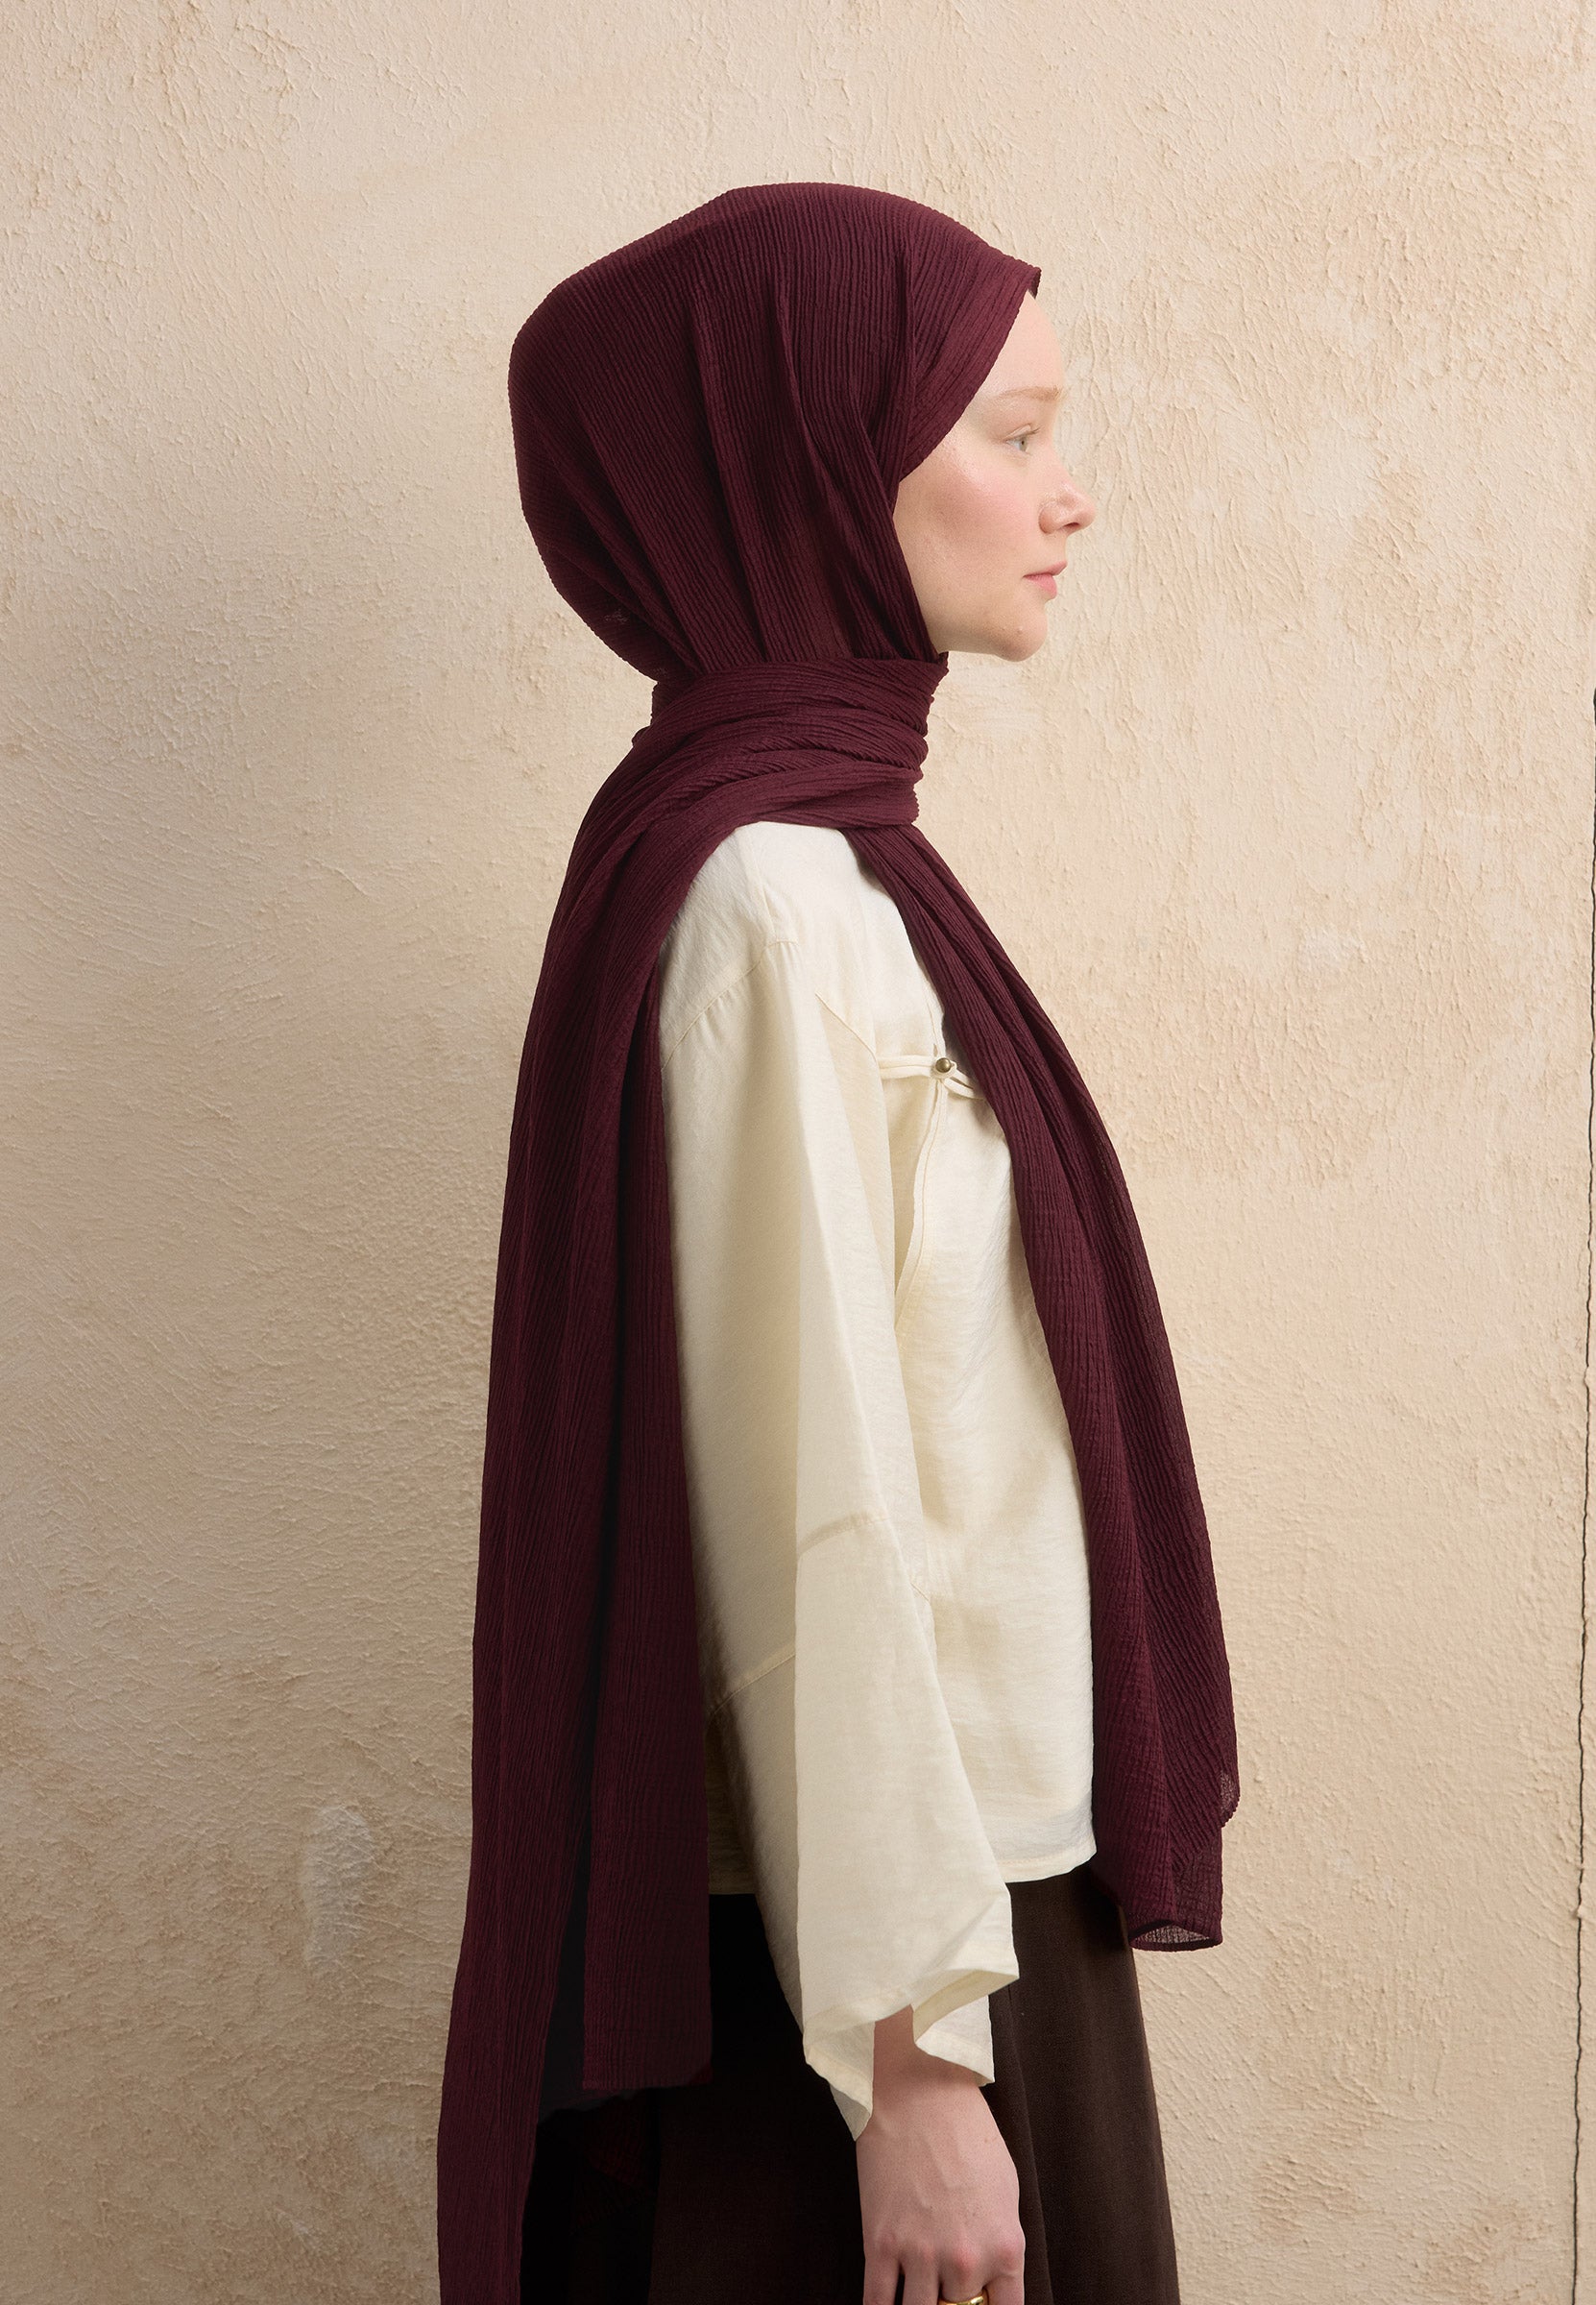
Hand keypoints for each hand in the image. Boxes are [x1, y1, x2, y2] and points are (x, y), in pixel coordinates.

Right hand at [856, 2005, 1023, 2304]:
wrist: (918, 2093)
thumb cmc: (967, 2134)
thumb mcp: (1006, 2190)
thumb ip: (1001, 2245)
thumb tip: (991, 2286)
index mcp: (1005, 2248)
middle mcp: (966, 2260)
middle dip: (953, 2301)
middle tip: (944, 2283)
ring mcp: (920, 2255)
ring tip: (918, 2288)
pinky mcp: (881, 2245)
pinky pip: (877, 2304)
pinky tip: (885, 2304)